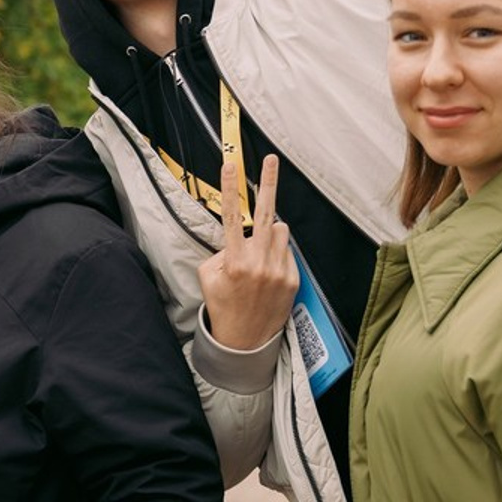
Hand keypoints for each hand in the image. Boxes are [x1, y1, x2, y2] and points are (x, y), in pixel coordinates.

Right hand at [197, 155, 297, 350]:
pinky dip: (277, 254)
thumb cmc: (222, 306)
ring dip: (270, 233)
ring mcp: (279, 270)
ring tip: (259, 252)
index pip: (231, 216)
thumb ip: (221, 252)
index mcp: (234, 261)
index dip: (230, 188)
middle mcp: (259, 263)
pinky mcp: (293, 278)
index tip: (229, 164)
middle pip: (266, 213)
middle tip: (271, 159)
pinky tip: (267, 273)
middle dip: (268, 183)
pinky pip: (286, 251)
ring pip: (280, 231)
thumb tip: (239, 238)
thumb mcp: (208, 278)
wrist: (244, 341)